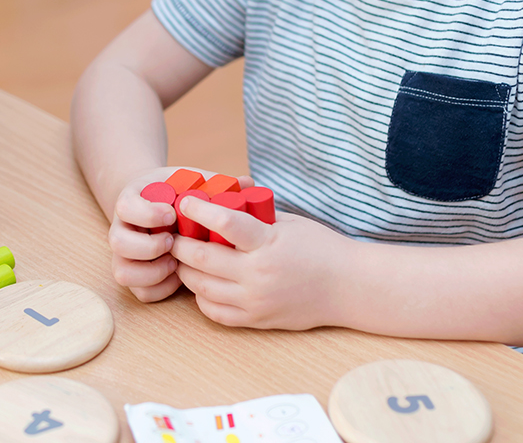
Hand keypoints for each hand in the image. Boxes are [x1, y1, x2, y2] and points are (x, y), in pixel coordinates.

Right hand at [109, 167, 252, 303]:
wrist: (155, 203)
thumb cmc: (176, 193)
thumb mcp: (189, 181)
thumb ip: (214, 181)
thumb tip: (247, 181)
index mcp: (132, 200)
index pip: (125, 206)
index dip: (147, 213)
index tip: (172, 213)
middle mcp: (122, 227)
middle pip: (117, 242)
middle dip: (148, 246)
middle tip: (173, 242)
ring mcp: (125, 254)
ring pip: (122, 271)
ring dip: (151, 271)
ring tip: (175, 263)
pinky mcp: (134, 274)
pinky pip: (138, 291)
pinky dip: (158, 288)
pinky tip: (177, 277)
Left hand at [171, 196, 352, 329]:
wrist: (349, 288)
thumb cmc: (319, 247)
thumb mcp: (287, 222)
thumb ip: (253, 216)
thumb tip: (219, 202)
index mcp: (267, 243)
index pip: (224, 223)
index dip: (199, 210)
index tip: (185, 202)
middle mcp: (258, 275)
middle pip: (202, 259)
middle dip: (180, 244)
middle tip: (173, 233)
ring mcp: (256, 301)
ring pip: (202, 287)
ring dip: (186, 270)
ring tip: (182, 257)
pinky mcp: (257, 320)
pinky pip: (215, 312)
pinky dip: (201, 296)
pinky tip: (201, 283)